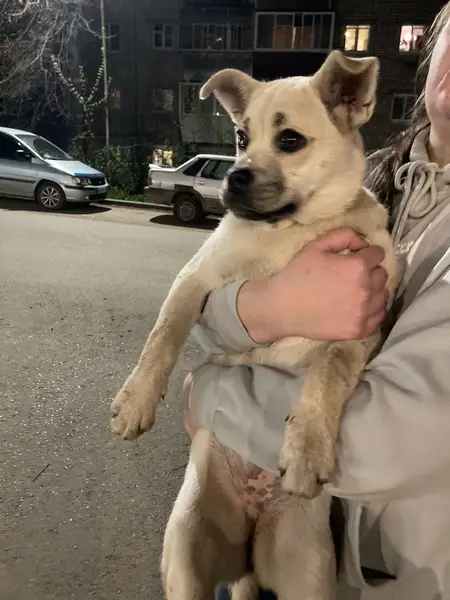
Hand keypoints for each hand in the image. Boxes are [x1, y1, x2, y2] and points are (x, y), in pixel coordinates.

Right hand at [237, 228, 387, 342]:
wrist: (281, 308)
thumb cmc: (297, 275)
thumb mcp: (316, 246)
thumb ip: (344, 236)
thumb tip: (363, 242)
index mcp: (357, 267)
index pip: (377, 254)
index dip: (366, 253)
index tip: (357, 257)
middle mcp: (366, 289)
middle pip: (382, 274)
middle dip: (370, 271)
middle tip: (353, 275)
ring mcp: (363, 312)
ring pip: (383, 295)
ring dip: (374, 290)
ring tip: (356, 291)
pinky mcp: (359, 330)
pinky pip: (379, 316)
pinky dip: (374, 309)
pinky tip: (360, 306)